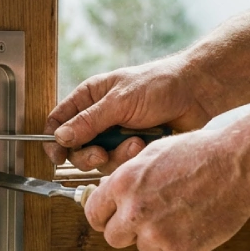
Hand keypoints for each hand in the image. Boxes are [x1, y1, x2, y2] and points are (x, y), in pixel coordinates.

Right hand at [45, 56, 211, 172]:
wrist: (196, 94)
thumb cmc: (159, 85)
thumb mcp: (120, 101)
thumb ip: (89, 121)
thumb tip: (60, 138)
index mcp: (89, 98)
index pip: (58, 121)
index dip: (53, 141)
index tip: (57, 156)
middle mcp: (98, 118)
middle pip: (76, 148)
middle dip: (88, 155)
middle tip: (102, 154)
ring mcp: (115, 135)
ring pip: (99, 160)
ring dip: (117, 155)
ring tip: (137, 142)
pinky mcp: (131, 149)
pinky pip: (120, 165)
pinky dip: (131, 158)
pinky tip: (145, 144)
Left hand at [83, 129, 249, 250]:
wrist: (239, 165)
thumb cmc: (198, 153)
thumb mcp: (152, 154)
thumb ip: (127, 179)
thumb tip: (109, 196)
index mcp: (123, 184)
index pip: (94, 213)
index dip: (104, 217)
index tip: (111, 219)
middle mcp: (134, 211)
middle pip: (114, 238)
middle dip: (127, 232)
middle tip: (146, 221)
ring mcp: (157, 234)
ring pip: (146, 247)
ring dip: (159, 236)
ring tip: (183, 211)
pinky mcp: (181, 249)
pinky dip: (183, 242)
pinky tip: (197, 219)